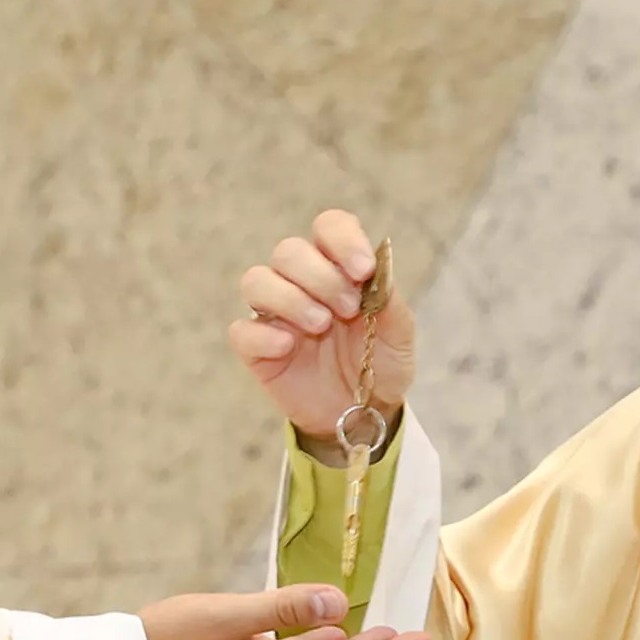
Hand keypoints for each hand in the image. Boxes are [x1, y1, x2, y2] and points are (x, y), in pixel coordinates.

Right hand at [230, 210, 415, 462]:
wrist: (365, 412)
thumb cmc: (381, 364)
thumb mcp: (399, 334)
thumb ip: (389, 299)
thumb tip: (379, 264)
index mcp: (337, 267)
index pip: (329, 227)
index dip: (342, 240)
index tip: (363, 269)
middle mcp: (301, 283)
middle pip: (289, 251)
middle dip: (321, 276)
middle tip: (349, 309)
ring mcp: (275, 314)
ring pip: (257, 280)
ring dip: (290, 298)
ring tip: (321, 324)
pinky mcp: (256, 348)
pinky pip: (241, 330)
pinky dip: (263, 334)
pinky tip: (288, 346)